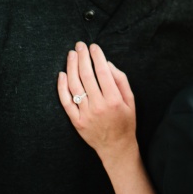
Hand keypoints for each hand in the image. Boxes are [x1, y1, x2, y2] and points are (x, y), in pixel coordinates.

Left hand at [57, 42, 137, 166]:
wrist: (116, 147)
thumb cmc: (125, 122)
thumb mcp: (131, 101)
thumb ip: (121, 81)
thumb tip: (107, 64)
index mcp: (114, 100)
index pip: (103, 72)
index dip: (97, 57)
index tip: (93, 47)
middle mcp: (99, 106)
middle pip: (86, 75)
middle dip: (82, 57)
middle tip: (80, 45)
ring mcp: (86, 114)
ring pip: (74, 85)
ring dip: (71, 67)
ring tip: (71, 55)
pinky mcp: (76, 121)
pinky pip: (66, 101)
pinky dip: (62, 87)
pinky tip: (62, 74)